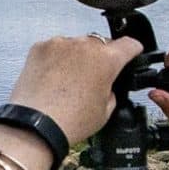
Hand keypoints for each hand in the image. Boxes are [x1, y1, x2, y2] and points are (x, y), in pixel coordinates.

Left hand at [5, 34, 143, 148]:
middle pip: (101, 44)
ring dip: (77, 57)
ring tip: (69, 82)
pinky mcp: (40, 48)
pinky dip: (56, 59)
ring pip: (76, 45)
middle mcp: (84, 45)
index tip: (131, 52)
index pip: (129, 44)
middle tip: (93, 79)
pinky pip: (55, 48)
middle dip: (101, 58)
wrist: (35, 125)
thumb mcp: (106, 111)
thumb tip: (107, 85)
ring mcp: (60, 44)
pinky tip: (54, 79)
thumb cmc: (69, 120)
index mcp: (106, 59)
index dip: (133, 50)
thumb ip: (112, 90)